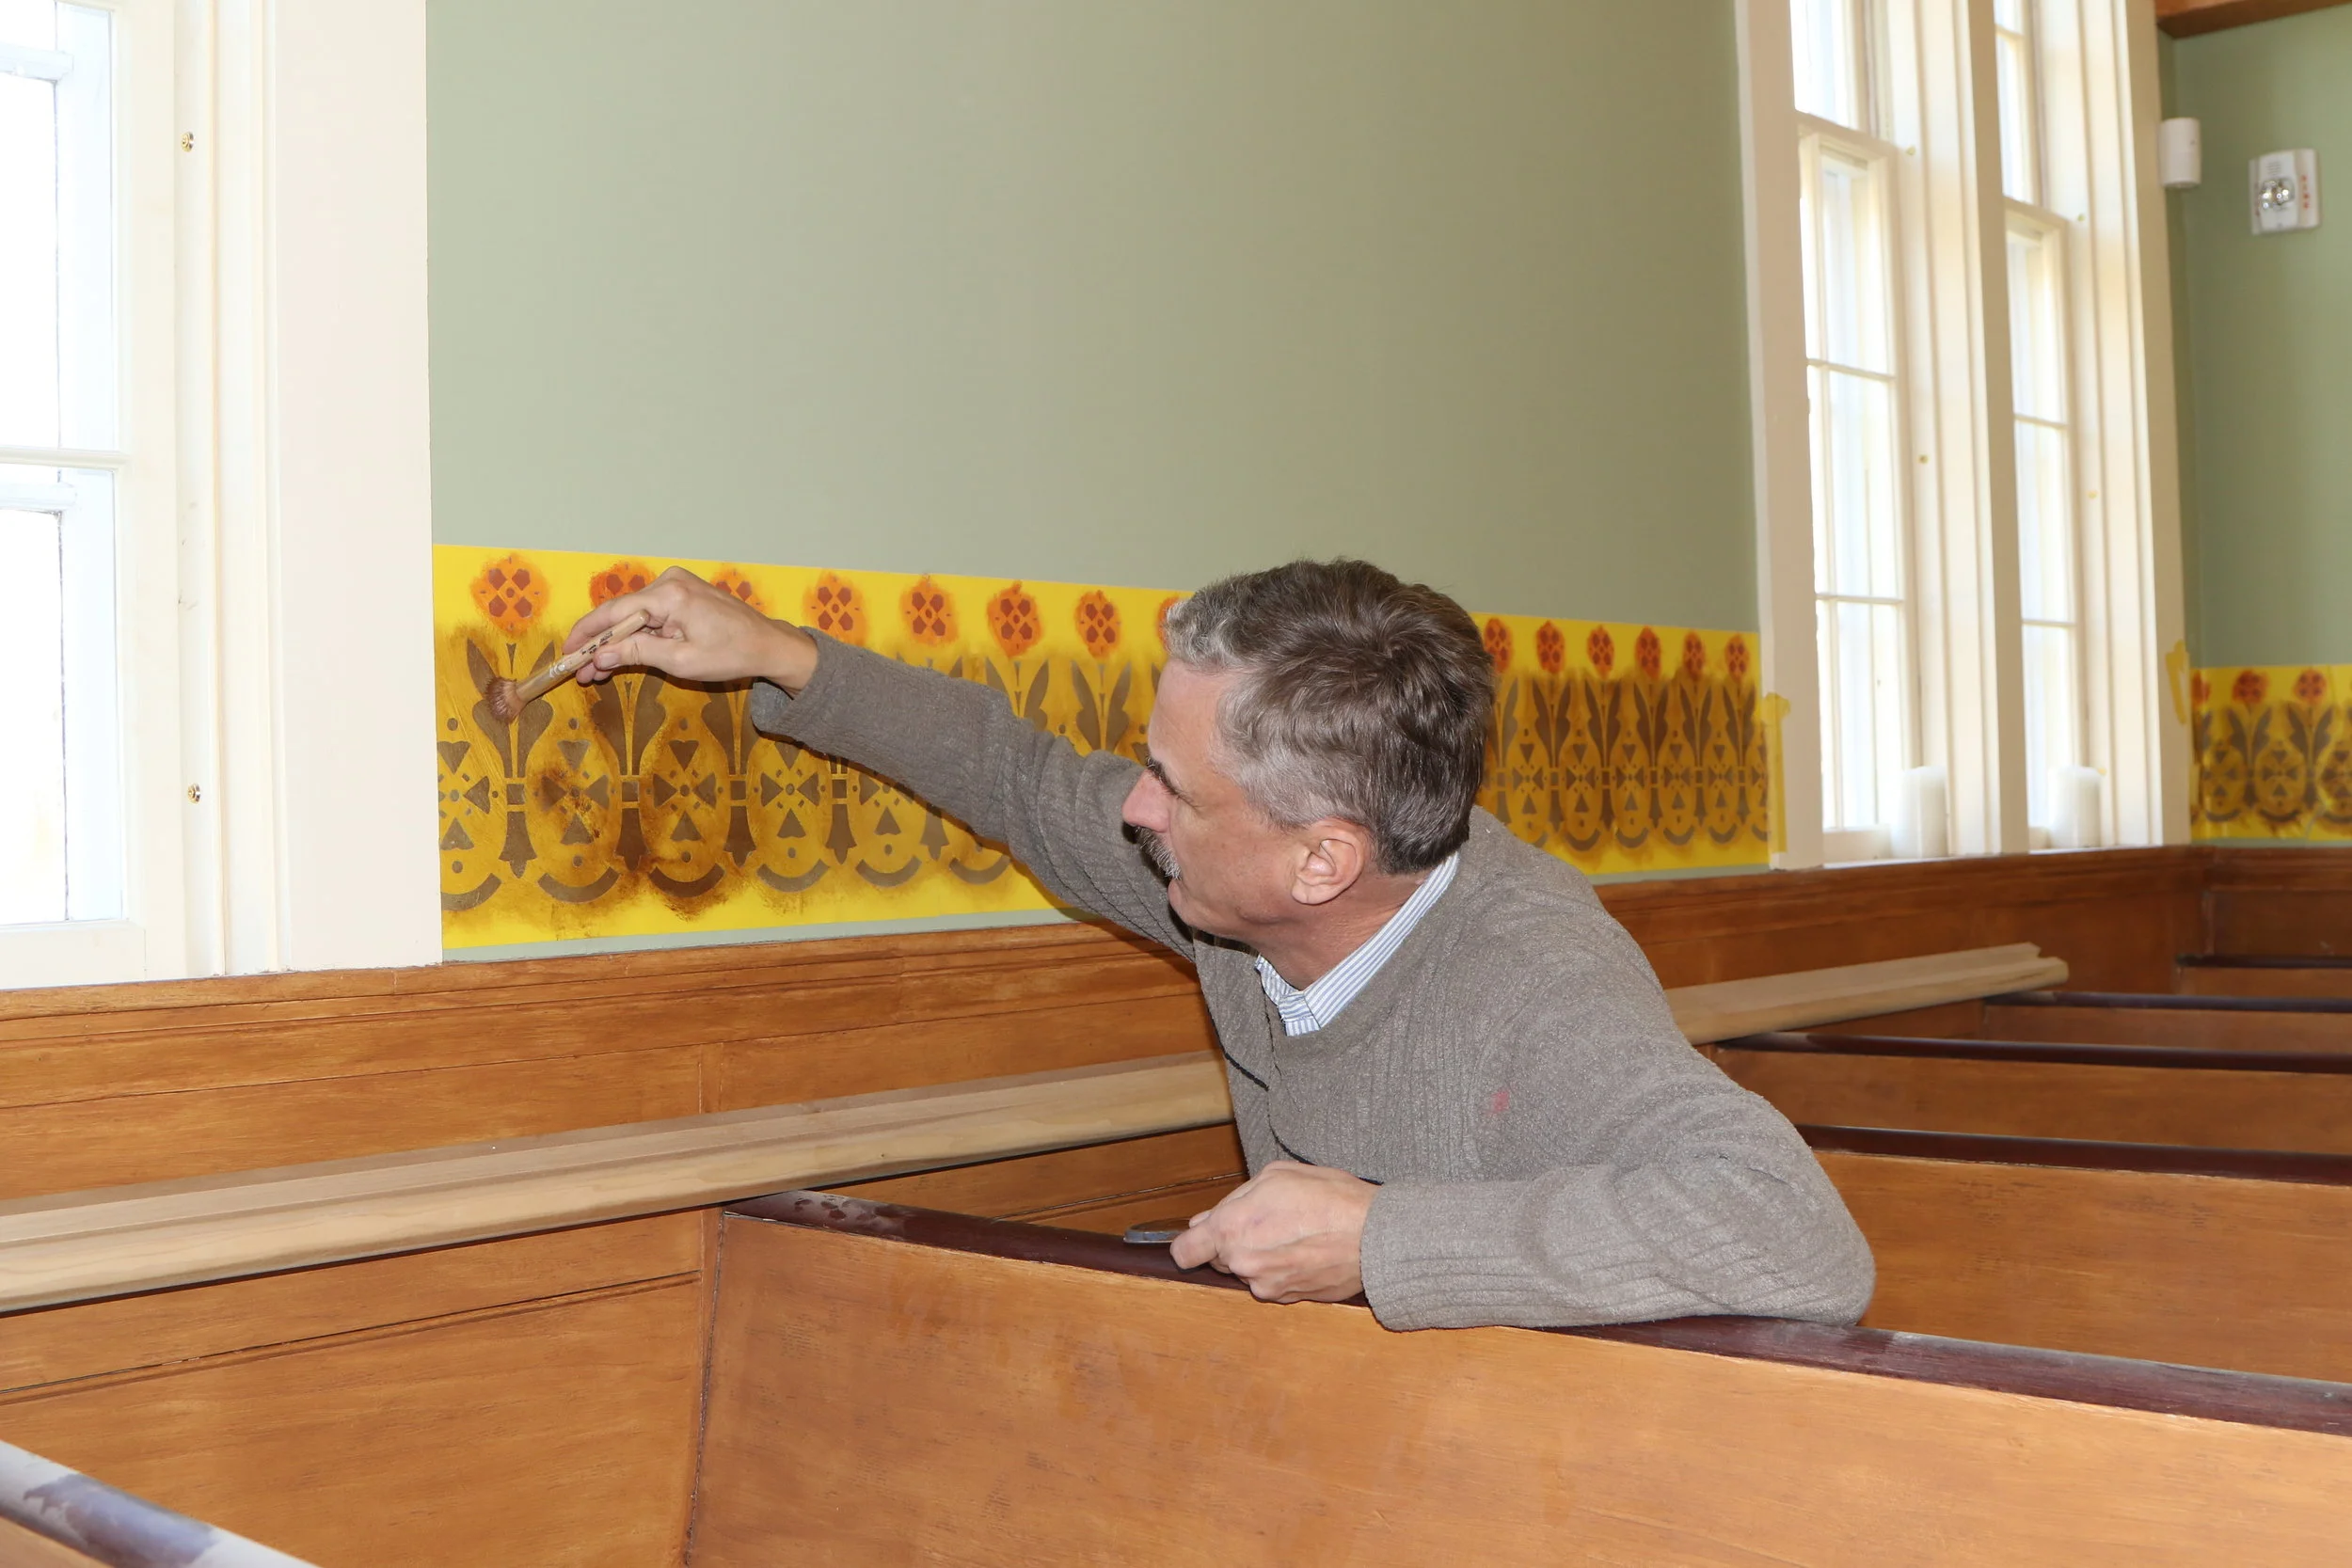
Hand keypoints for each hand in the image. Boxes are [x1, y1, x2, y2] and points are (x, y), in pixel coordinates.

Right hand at [561, 566, 817, 690]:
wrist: (769, 645)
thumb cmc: (731, 655)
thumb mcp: (681, 660)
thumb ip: (637, 654)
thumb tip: (599, 656)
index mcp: (669, 595)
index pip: (614, 612)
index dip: (587, 633)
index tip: (567, 653)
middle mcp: (670, 582)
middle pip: (621, 613)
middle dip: (600, 645)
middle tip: (581, 673)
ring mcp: (677, 585)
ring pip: (633, 615)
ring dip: (616, 642)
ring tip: (596, 673)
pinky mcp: (683, 593)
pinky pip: (650, 614)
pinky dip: (636, 635)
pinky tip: (621, 656)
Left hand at [1168, 1161, 1374, 1303]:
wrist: (1375, 1235)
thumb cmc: (1328, 1198)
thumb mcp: (1275, 1176)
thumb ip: (1234, 1200)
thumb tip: (1208, 1220)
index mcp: (1231, 1230)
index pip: (1184, 1252)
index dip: (1190, 1243)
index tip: (1202, 1235)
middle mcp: (1243, 1264)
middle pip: (1218, 1259)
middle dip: (1232, 1242)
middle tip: (1264, 1219)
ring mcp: (1267, 1286)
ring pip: (1247, 1271)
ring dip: (1259, 1256)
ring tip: (1291, 1232)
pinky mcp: (1289, 1299)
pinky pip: (1273, 1282)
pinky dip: (1281, 1269)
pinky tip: (1304, 1248)